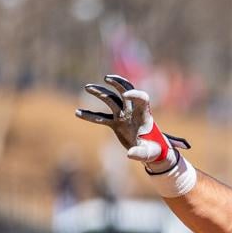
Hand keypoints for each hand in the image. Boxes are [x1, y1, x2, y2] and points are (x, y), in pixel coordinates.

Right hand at [75, 75, 189, 172]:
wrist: (150, 150)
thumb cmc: (153, 151)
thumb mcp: (150, 153)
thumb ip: (141, 153)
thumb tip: (130, 154)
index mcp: (144, 114)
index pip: (141, 97)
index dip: (135, 94)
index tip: (126, 95)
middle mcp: (133, 111)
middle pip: (125, 91)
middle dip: (117, 83)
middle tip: (107, 78)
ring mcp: (123, 115)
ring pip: (110, 100)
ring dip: (99, 92)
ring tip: (87, 87)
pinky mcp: (115, 123)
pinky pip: (101, 117)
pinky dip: (90, 116)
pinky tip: (78, 113)